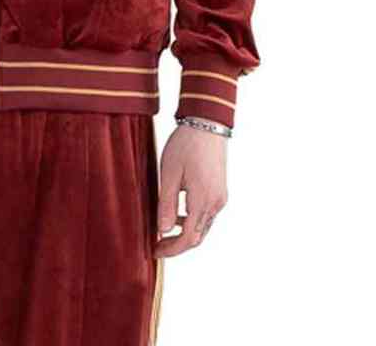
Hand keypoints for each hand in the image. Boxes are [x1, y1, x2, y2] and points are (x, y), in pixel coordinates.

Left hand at [153, 122, 227, 257]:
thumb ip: (166, 204)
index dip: (171, 249)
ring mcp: (220, 197)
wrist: (207, 123)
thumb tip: (163, 231)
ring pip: (203, 226)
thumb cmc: (186, 145)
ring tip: (163, 230)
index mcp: (203, 200)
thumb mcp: (169, 173)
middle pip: (198, 237)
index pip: (188, 238)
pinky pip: (206, 214)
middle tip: (156, 245)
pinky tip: (177, 214)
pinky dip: (192, 220)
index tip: (155, 251)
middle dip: (177, 244)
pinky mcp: (220, 191)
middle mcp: (216, 203)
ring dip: (185, 233)